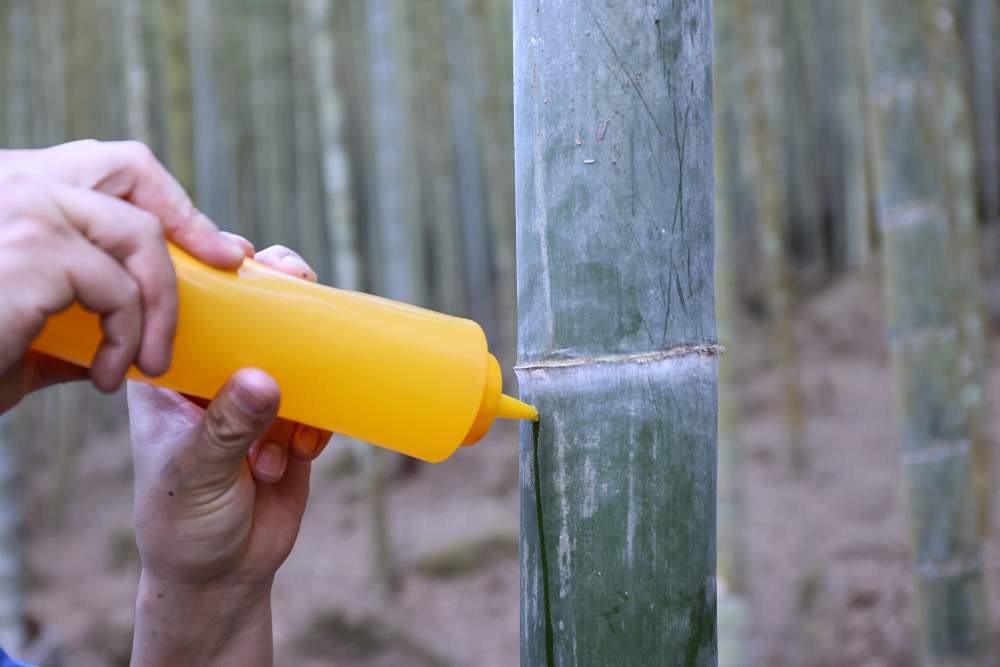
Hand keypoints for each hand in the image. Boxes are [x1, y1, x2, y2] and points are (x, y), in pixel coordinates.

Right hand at [0, 139, 245, 411]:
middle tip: (205, 296)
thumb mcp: (16, 330)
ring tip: (144, 363)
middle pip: (135, 184)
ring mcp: (21, 210)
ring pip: (138, 240)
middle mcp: (13, 182)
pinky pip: (117, 291)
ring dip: (156, 310)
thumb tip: (119, 339)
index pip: (113, 163)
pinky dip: (127, 338)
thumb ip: (68, 321)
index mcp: (11, 190)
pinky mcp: (28, 251)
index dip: (174, 201)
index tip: (218, 247)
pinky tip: (106, 375)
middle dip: (184, 244)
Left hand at [127, 245, 328, 666]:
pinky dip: (323, 417)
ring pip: (296, 352)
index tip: (247, 259)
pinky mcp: (294, 423)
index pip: (192, 309)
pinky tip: (304, 452)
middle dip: (282, 302)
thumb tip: (264, 379)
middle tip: (305, 288)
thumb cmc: (184, 524)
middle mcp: (216, 378)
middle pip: (253, 315)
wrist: (223, 579)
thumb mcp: (195, 473)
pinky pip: (323, 398)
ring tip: (301, 416)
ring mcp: (257, 399)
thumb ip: (226, 428)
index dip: (218, 276)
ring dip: (309, 371)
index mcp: (172, 377)